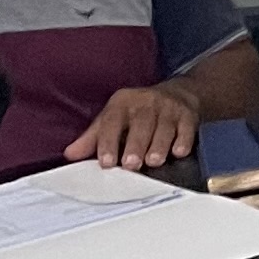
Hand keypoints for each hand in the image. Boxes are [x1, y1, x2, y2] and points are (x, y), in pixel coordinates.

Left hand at [68, 79, 203, 167]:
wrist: (179, 94)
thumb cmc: (138, 113)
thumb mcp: (114, 119)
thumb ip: (92, 138)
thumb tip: (69, 155)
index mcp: (122, 103)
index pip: (112, 121)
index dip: (108, 141)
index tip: (107, 162)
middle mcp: (145, 102)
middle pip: (141, 123)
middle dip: (136, 145)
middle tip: (131, 165)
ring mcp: (169, 107)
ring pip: (164, 127)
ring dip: (159, 145)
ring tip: (153, 162)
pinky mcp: (188, 114)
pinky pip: (187, 127)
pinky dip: (184, 140)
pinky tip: (179, 152)